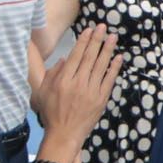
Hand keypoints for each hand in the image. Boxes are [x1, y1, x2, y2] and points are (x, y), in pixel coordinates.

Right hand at [38, 24, 121, 152]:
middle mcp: (78, 83)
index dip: (83, 41)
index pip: (76, 56)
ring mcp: (91, 91)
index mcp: (63, 81)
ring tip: (113, 37)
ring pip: (101, 66)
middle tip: (103, 27)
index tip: (89, 30)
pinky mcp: (101, 99)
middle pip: (90, 57)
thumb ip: (52, 74)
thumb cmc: (51, 113)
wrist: (63, 134)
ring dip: (108, 50)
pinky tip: (119, 57)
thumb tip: (65, 58)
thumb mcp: (43, 92)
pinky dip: (115, 68)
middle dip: (97, 40)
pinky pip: (109, 80)